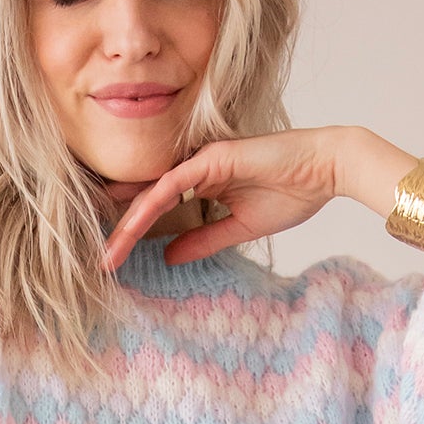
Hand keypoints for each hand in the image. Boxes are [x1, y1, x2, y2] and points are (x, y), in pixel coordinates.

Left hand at [100, 127, 354, 270]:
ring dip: (126, 225)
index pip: (158, 209)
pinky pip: (171, 184)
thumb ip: (204, 240)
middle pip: (146, 201)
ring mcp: (201, 161)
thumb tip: (170, 256)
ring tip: (106, 254)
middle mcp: (196, 169)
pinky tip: (130, 228)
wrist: (324, 169)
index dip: (133, 232)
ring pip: (152, 194)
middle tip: (98, 263)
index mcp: (203, 184)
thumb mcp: (240, 228)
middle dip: (120, 232)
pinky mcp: (210, 159)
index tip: (115, 260)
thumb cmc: (293, 192)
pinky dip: (149, 206)